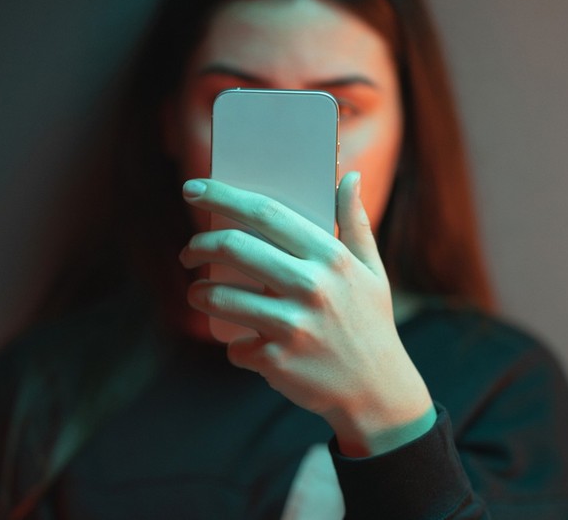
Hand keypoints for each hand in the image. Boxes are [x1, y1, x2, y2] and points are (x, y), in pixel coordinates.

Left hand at [179, 171, 433, 455]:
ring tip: (199, 293)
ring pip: (219, 297)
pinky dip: (235, 346)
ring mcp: (292, 325)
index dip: (223, 196)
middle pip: (233, 248)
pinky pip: (234, 347)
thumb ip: (355, 222)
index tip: (192, 189)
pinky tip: (247, 345)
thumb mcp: (371, 270)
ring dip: (198, 293)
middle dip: (198, 245)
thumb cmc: (370, 322)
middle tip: (188, 252)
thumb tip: (348, 176)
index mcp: (331, 257)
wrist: (379, 391)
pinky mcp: (277, 361)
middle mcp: (311, 286)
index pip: (266, 213)